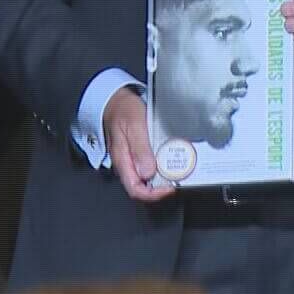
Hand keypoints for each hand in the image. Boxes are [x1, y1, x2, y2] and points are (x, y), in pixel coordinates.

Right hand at [104, 87, 174, 203]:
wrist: (115, 99)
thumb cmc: (124, 110)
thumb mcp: (134, 125)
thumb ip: (140, 148)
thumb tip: (148, 173)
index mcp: (122, 160)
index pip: (135, 189)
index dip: (153, 194)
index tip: (170, 187)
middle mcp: (126, 164)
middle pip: (142, 187)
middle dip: (160, 187)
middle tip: (177, 178)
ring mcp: (131, 160)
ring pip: (146, 178)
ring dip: (162, 177)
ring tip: (177, 169)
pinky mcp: (136, 154)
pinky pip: (148, 166)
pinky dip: (160, 167)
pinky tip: (170, 160)